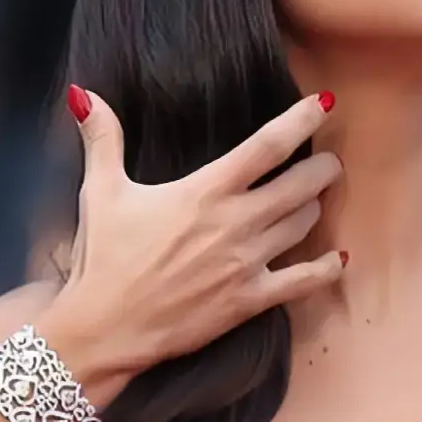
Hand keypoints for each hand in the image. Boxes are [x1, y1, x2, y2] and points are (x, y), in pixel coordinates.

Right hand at [39, 87, 342, 394]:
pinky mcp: (249, 300)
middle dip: (322, 168)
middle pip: (302, 184)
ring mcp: (247, 264)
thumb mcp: (100, 192)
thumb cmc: (103, 258)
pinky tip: (337, 258)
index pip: (269, 145)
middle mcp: (236, 223)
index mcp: (206, 191)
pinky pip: (305, 281)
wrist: (105, 327)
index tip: (323, 105)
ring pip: (305, 224)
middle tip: (325, 162)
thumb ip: (102, 138)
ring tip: (311, 201)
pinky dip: (327, 268)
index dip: (301, 121)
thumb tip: (84, 94)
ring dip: (313, 208)